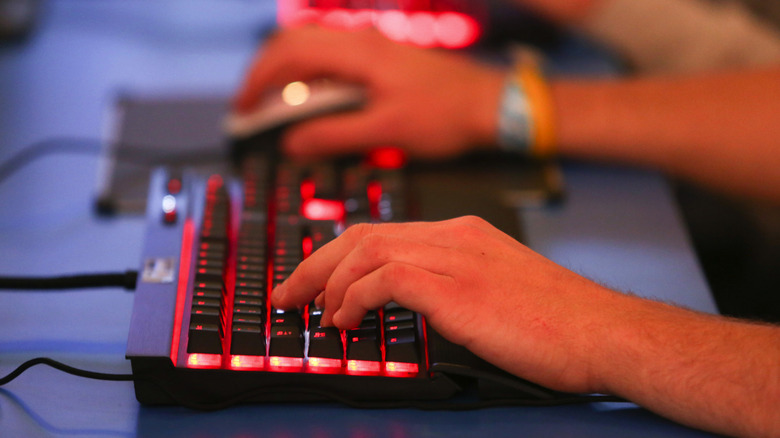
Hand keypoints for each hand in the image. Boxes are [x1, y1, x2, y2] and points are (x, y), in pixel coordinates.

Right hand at [234, 26, 505, 159]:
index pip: (289, 54)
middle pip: (294, 44)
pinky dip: (312, 81)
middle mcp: (362, 42)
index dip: (257, 81)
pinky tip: (314, 106)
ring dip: (289, 77)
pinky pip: (333, 62)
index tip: (242, 109)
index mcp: (359, 54)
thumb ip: (335, 136)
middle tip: (250, 108)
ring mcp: (372, 49)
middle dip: (265, 74)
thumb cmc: (447, 114)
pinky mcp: (382, 61)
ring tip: (275, 110)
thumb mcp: (386, 131)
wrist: (490, 104)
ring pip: (313, 51)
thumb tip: (293, 144)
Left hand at [271, 216, 622, 393]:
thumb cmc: (557, 322)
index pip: (382, 232)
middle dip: (316, 264)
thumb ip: (452, 286)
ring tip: (314, 314)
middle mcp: (455, 237)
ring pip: (367, 251)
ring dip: (329, 283)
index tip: (313, 280)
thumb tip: (408, 304)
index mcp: (463, 234)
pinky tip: (348, 318)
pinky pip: (387, 279)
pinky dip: (356, 297)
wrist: (603, 332)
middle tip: (289, 293)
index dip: (337, 254)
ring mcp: (457, 259)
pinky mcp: (459, 289)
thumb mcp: (497, 290)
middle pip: (363, 235)